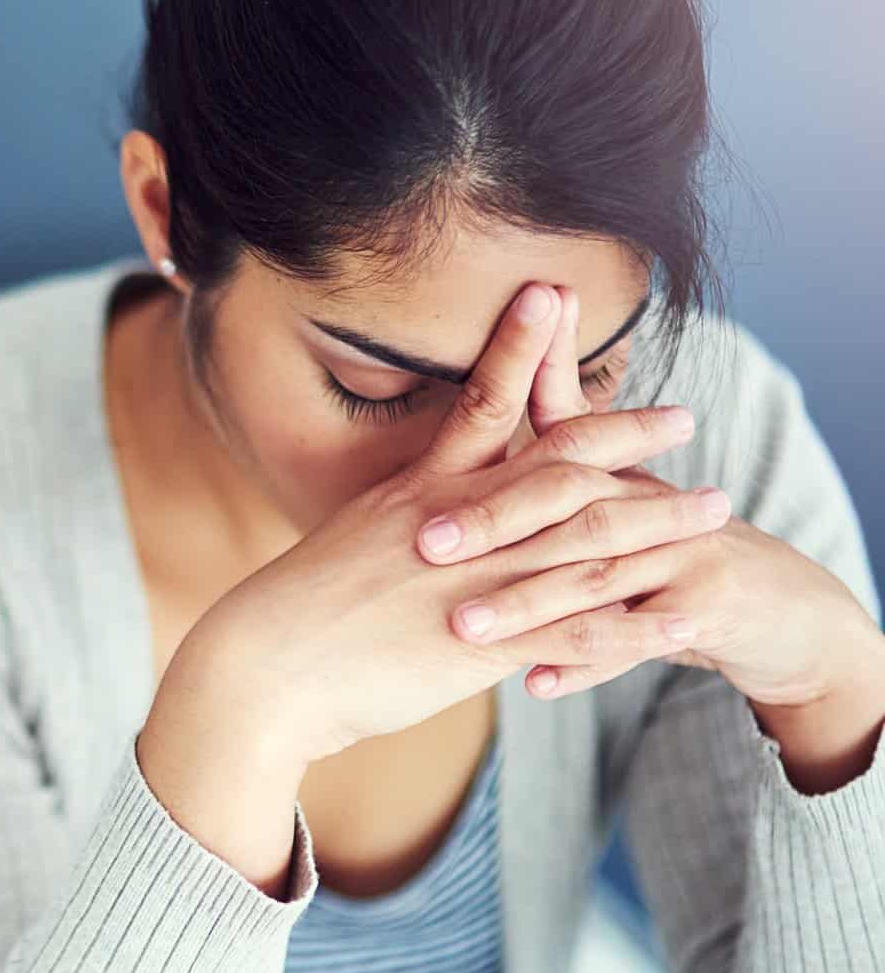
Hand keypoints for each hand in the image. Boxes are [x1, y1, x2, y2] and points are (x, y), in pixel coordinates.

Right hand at [157, 282, 722, 767]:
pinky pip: (574, 633)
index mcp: (414, 497)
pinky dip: (632, 626)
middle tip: (684, 417)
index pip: (480, 403)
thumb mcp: (342, 549)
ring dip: (656, 523)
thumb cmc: (289, 618)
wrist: (258, 673)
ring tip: (714, 508)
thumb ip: (394, 530)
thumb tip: (426, 527)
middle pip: (557, 465)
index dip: (523, 347)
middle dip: (625, 435)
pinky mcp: (478, 645)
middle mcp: (450, 527)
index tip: (557, 300)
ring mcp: (469, 583)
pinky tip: (680, 619)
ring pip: (583, 542)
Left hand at [412, 284, 872, 709]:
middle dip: (492, 521)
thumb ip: (554, 459)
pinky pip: (635, 641)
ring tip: (464, 625)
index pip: (546, 441)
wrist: (773, 603)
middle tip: (426, 545)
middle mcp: (645, 499)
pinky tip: (535, 684)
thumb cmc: (664, 547)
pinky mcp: (707, 607)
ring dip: (525, 603)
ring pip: (594, 575)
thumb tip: (490, 405)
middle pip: (564, 499)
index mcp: (613, 470)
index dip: (484, 452)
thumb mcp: (611, 502)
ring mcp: (682, 551)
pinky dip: (584, 665)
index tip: (412, 486)